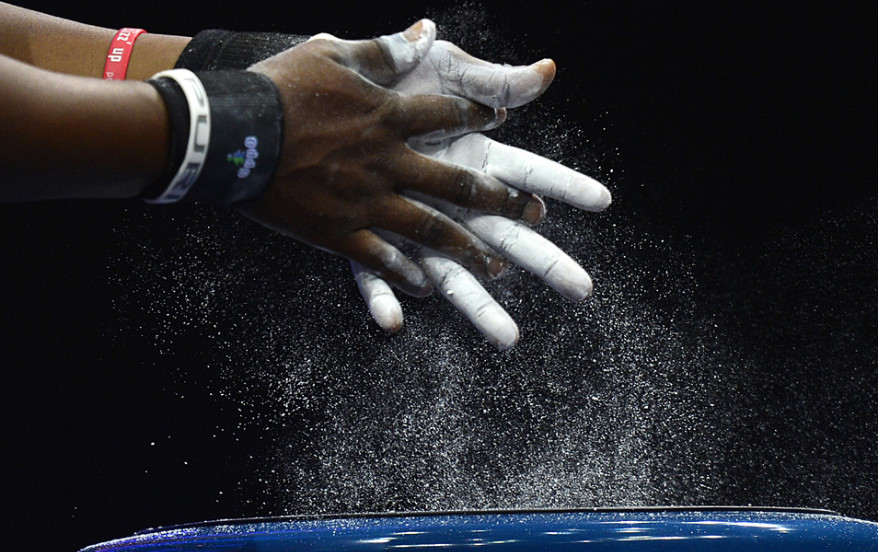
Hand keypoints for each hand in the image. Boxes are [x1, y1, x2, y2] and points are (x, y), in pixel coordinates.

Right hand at [242, 34, 545, 296]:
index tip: (502, 122)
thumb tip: (425, 31)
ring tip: (497, 269)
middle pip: (458, 184)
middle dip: (500, 201)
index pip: (450, 115)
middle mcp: (389, 162)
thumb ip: (385, 50)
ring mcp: (367, 202)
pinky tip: (426, 289)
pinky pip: (381, 261)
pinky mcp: (338, 233)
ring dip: (467, 251)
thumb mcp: (333, 54)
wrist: (227, 132)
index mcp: (390, 116)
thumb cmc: (278, 87)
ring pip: (431, 231)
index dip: (479, 116)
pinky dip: (406, 277)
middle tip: (531, 215)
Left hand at [313, 23, 610, 348]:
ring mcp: (414, 226)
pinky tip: (392, 322)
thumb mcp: (446, 74)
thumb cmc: (394, 86)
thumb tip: (547, 71)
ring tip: (508, 339)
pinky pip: (376, 274)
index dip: (565, 185)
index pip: (530, 174)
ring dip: (480, 306)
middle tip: (582, 289)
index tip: (602, 201)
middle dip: (546, 262)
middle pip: (507, 237)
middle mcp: (452, 202)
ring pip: (454, 273)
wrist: (326, 104)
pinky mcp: (367, 240)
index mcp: (475, 162)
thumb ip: (492, 80)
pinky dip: (383, 296)